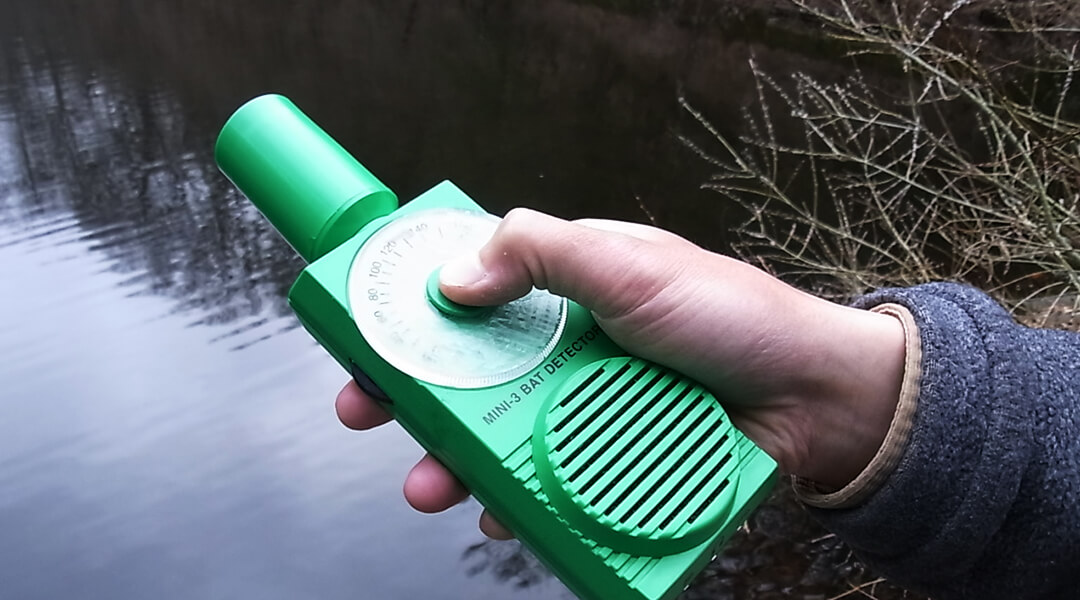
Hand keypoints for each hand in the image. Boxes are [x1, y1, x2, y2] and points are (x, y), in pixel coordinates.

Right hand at [336, 209, 905, 536]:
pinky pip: (545, 481)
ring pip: (497, 434)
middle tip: (365, 412)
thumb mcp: (630, 266)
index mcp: (567, 287)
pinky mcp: (606, 458)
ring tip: (428, 485)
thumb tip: (454, 278)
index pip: (470, 290)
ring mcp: (584, 405)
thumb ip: (540, 254)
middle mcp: (567, 346)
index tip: (365, 331)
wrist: (815, 399)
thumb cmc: (733, 317)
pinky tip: (498, 514)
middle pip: (467, 371)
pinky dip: (516, 500)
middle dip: (410, 395)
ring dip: (452, 461)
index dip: (412, 309)